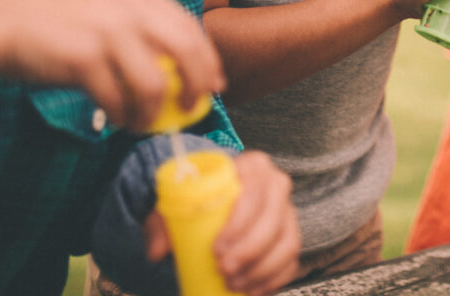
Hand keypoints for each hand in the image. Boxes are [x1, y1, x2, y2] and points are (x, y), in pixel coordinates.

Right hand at [0, 0, 223, 131]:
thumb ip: (141, 28)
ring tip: (142, 122)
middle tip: (191, 108)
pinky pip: (118, 97)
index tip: (213, 84)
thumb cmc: (55, 22)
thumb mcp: (106, 8)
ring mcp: (107, 29)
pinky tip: (116, 118)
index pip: (190, 26)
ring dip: (154, 111)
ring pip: (155, 82)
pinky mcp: (84, 57)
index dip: (207, 58)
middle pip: (186, 49)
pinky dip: (122, 114)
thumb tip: (180, 69)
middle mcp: (129, 4)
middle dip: (197, 85)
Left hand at [142, 151, 298, 295]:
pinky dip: (274, 280)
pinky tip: (252, 291)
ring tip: (233, 283)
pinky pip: (291, 261)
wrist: (214, 205)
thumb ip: (160, 226)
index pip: (254, 191)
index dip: (239, 223)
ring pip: (287, 242)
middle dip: (250, 250)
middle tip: (223, 270)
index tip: (215, 249)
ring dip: (261, 269)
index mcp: (252, 167)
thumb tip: (157, 251)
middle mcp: (276, 185)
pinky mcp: (291, 236)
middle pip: (274, 219)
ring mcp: (288, 212)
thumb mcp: (174, 207)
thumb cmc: (196, 203)